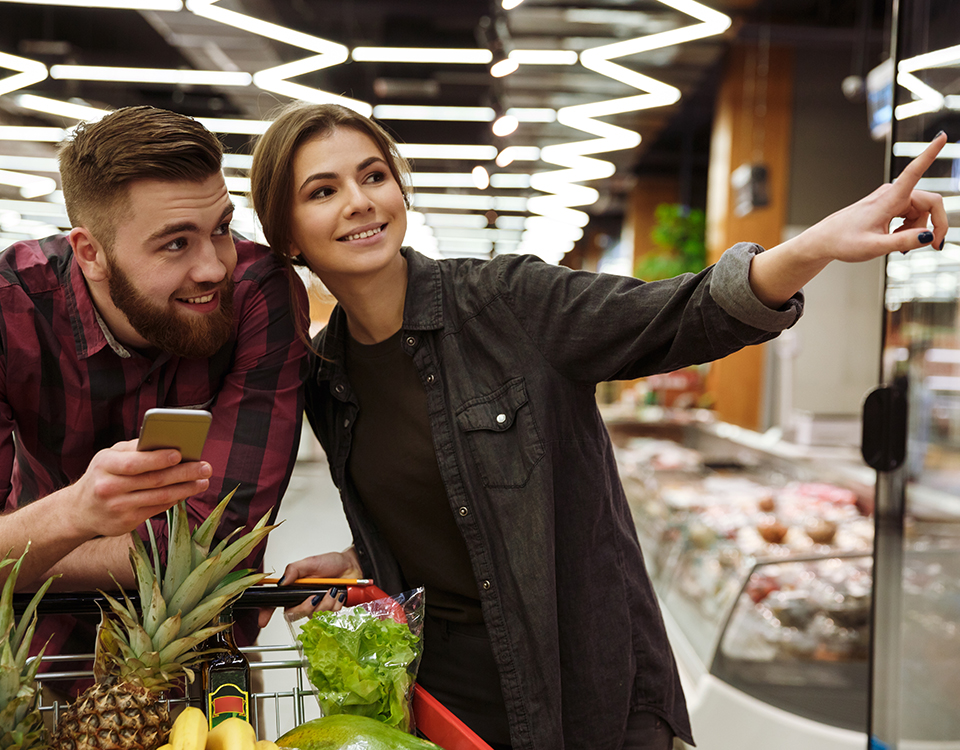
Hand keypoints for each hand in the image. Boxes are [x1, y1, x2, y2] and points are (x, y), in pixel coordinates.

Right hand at [69, 439, 211, 537]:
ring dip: (186, 489)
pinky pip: (157, 509)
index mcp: (104, 464)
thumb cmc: (102, 475)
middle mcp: (109, 487)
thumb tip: (170, 442)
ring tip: (203, 482)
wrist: (79, 511)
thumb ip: (135, 449)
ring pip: (160, 497)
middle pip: (154, 480)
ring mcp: (117, 507)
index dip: (159, 459)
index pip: (135, 462)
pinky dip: (175, 500)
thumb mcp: (109, 457)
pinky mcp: (126, 522)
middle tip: (206, 468)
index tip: (181, 454)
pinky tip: (187, 492)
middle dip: (184, 473)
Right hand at [258, 547, 361, 627]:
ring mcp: (317, 607)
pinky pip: (328, 617)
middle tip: (316, 596)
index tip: (263, 620)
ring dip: (325, 604)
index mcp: (295, 588)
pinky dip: (335, 606)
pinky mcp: (329, 612)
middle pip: (294, 614)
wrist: (353, 566)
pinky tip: (339, 596)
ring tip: (333, 591)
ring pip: (313, 617)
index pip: (276, 602)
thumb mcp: (311, 562)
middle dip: (307, 607)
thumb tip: (282, 582)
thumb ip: (294, 570)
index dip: (267, 612)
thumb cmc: (332, 563)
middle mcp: (303, 600)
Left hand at [800, 131, 948, 262]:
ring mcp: (891, 199)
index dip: (930, 154)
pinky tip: (896, 238)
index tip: (942, 136)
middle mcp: (892, 194)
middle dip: (934, 225)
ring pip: (921, 212)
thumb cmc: (843, 241)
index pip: (914, 171)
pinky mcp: (889, 205)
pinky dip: (910, 228)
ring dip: (918, 229)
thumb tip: (928, 236)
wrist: (825, 241)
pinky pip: (912, 215)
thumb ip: (903, 242)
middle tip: (934, 247)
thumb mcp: (874, 247)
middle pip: (930, 203)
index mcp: (889, 199)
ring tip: (900, 245)